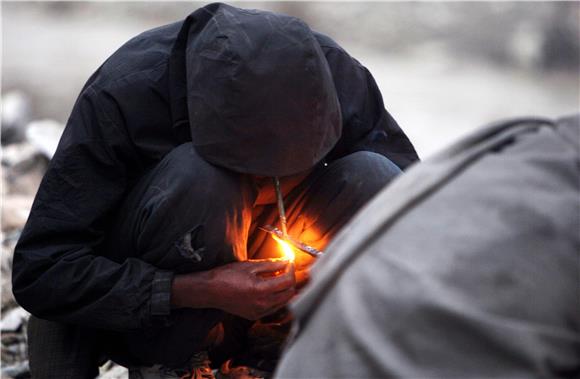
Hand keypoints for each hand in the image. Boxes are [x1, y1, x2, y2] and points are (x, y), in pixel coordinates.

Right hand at [171, 259, 295, 319]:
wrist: (210, 291)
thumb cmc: (226, 276)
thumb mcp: (250, 266)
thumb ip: (271, 264)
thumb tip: (285, 261)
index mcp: (261, 290)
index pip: (287, 280)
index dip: (291, 269)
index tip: (288, 262)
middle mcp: (263, 304)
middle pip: (289, 293)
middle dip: (290, 279)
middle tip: (285, 268)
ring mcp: (259, 312)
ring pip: (284, 302)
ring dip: (285, 289)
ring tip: (276, 277)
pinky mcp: (255, 316)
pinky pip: (274, 308)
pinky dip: (277, 298)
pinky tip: (270, 288)